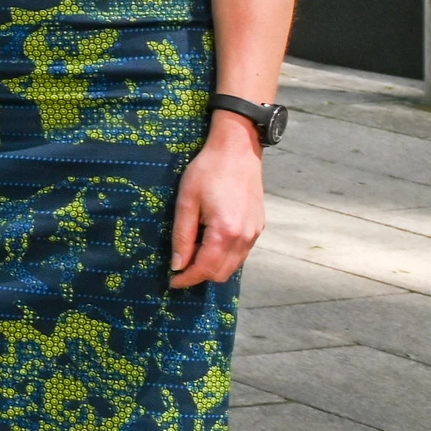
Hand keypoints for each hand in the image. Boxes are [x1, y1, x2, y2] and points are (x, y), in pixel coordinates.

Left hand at [171, 115, 267, 288]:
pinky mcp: (258, 226)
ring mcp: (255, 232)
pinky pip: (242, 253)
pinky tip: (209, 241)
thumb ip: (182, 236)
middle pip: (221, 273)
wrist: (237, 150)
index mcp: (225, 231)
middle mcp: (245, 237)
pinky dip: (225, 255)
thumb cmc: (207, 171)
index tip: (172, 281)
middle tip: (180, 264)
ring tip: (192, 250)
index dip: (187, 279)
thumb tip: (178, 264)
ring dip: (213, 266)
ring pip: (233, 265)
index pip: (205, 269)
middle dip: (199, 275)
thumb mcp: (186, 201)